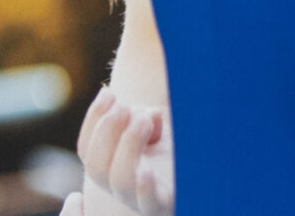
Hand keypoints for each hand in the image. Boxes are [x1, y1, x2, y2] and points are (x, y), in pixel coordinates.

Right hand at [78, 86, 175, 215]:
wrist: (206, 168)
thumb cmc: (178, 143)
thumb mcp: (155, 126)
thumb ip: (140, 117)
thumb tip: (134, 110)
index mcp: (112, 165)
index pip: (87, 148)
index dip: (93, 119)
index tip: (108, 92)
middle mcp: (121, 185)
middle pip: (96, 167)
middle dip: (106, 130)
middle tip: (126, 107)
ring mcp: (141, 198)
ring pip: (120, 182)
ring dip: (127, 145)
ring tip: (143, 120)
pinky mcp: (166, 203)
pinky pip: (149, 202)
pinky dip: (144, 187)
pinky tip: (146, 171)